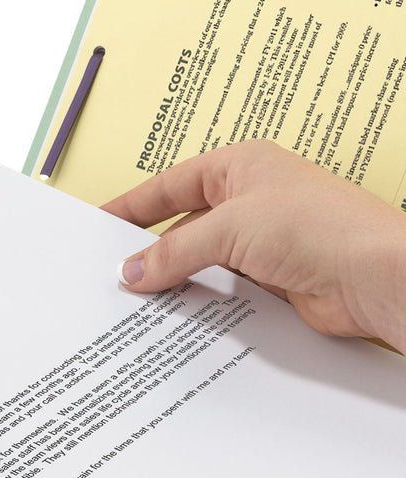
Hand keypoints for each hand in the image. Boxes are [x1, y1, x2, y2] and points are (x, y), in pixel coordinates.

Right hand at [103, 140, 405, 353]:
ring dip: (175, 277)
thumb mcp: (231, 228)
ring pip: (201, 259)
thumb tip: (133, 272)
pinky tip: (177, 311)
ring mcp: (262, 240)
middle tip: (114, 272)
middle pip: (182, 225)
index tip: (100, 223)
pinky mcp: (271, 278)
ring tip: (138, 297)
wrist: (379, 277)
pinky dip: (199, 298)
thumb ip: (175, 252)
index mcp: (239, 167)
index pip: (169, 185)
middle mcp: (249, 200)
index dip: (132, 205)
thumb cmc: (322, 227)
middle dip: (150, 250)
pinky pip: (221, 287)